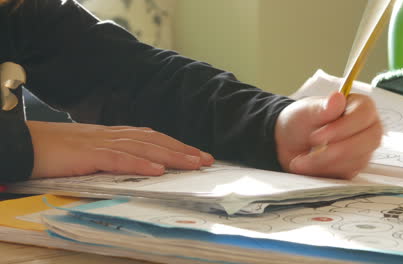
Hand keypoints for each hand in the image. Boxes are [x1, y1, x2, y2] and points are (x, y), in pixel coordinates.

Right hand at [26, 121, 213, 178]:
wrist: (24, 143)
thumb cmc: (54, 150)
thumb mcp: (89, 151)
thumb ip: (110, 155)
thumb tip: (134, 163)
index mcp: (112, 135)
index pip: (150, 137)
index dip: (175, 144)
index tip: (195, 153)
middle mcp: (112, 135)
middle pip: (154, 139)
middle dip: (183, 149)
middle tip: (207, 159)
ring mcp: (101, 143)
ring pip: (144, 147)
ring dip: (172, 155)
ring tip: (194, 163)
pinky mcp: (88, 154)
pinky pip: (119, 159)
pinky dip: (141, 163)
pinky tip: (158, 169)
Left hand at [275, 91, 381, 178]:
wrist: (289, 143)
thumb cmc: (301, 121)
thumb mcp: (306, 112)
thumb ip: (322, 107)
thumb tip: (337, 97)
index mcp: (361, 106)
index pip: (364, 114)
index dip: (342, 127)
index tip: (316, 137)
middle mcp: (368, 128)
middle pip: (368, 140)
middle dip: (335, 150)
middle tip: (309, 152)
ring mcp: (364, 149)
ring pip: (356, 160)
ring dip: (325, 162)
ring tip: (301, 160)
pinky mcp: (355, 167)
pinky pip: (347, 173)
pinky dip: (325, 171)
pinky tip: (309, 165)